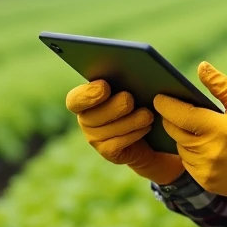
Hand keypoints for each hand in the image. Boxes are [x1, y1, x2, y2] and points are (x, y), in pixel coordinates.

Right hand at [65, 79, 184, 185]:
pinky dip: (134, 134)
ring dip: (130, 121)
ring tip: (147, 115)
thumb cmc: (140, 100)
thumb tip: (131, 74)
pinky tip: (147, 127)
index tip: (105, 87)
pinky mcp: (108, 152)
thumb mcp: (133, 87)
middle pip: (92, 116)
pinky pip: (117, 144)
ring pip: (107, 131)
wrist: (151, 132)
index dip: (87, 94)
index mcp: (85, 98)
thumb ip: (125, 80)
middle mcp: (86, 119)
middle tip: (129, 99)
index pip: (75, 100)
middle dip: (113, 107)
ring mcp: (94, 138)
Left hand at [153, 62, 226, 226]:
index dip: (166, 104)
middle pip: (174, 130)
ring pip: (179, 146)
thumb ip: (221, 85)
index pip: (181, 114)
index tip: (158, 97)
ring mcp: (204, 168)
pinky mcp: (204, 181)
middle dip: (171, 119)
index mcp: (218, 128)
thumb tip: (201, 66)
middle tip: (174, 110)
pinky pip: (186, 163)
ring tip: (192, 128)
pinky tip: (202, 146)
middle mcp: (208, 150)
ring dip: (181, 136)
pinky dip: (190, 153)